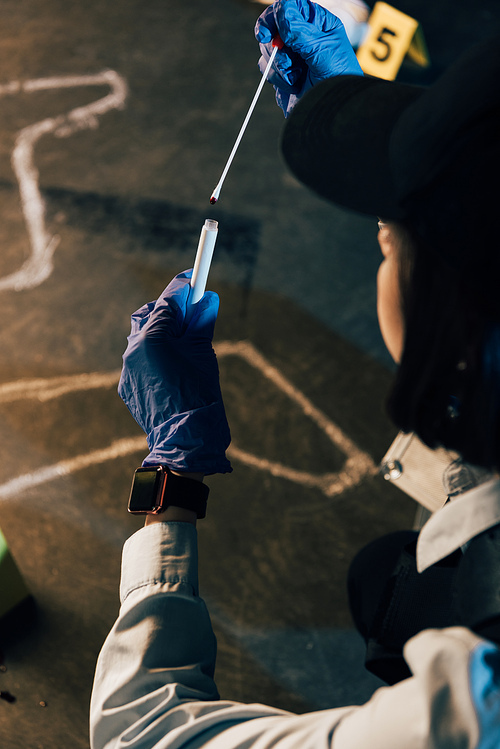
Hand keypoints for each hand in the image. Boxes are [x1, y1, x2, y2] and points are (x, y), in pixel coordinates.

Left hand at [118, 270, 231, 474]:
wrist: (185, 439)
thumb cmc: (199, 394)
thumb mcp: (204, 353)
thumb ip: (201, 322)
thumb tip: (207, 299)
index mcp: (152, 337)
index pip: (167, 301)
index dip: (183, 289)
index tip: (194, 279)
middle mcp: (133, 349)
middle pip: (148, 316)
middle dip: (167, 310)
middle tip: (191, 313)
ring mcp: (127, 369)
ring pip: (141, 339)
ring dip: (160, 335)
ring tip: (184, 344)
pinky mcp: (127, 386)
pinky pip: (139, 361)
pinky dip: (155, 357)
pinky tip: (173, 367)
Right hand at [255, 0, 362, 116]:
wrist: (331, 113)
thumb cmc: (337, 81)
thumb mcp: (321, 51)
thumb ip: (300, 30)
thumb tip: (281, 9)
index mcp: (317, 25)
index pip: (289, 8)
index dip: (276, 16)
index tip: (268, 32)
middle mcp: (303, 38)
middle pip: (273, 27)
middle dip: (274, 44)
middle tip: (280, 54)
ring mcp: (292, 57)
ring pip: (267, 50)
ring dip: (278, 65)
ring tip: (296, 76)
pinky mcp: (283, 75)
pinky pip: (268, 70)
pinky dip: (279, 79)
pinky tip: (294, 85)